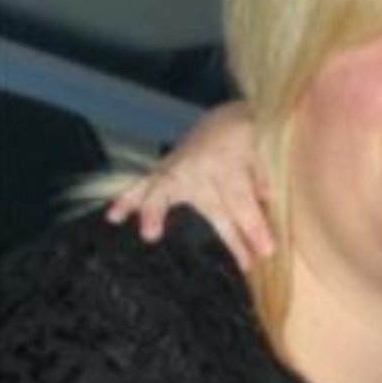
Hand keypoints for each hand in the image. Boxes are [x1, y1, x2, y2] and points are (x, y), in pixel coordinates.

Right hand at [104, 100, 275, 268]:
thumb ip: (265, 177)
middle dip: (233, 237)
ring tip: (149, 233)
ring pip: (166, 190)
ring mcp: (181, 169)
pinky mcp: (166, 172)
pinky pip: (143, 185)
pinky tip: (114, 215)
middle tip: (247, 261)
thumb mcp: (266, 151)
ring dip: (156, 212)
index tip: (267, 251)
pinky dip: (127, 199)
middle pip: (216, 208)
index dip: (255, 227)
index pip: (243, 201)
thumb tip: (266, 201)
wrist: (226, 121)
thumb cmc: (249, 140)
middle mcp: (204, 167)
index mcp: (233, 162)